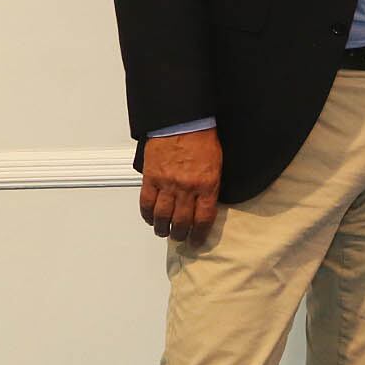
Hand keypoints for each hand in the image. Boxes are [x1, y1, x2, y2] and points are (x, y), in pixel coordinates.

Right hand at [139, 128, 221, 242]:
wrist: (184, 122)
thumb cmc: (203, 139)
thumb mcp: (217, 164)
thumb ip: (211, 186)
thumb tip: (206, 204)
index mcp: (207, 184)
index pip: (203, 218)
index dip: (199, 234)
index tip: (196, 241)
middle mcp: (187, 188)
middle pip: (182, 221)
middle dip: (181, 234)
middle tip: (180, 238)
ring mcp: (167, 184)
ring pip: (162, 216)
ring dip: (163, 228)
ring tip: (164, 231)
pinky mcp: (151, 178)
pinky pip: (146, 203)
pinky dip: (147, 215)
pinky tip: (151, 219)